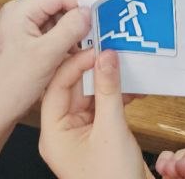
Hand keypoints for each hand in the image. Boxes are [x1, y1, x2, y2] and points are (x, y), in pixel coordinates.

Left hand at [0, 0, 93, 130]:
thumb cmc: (13, 85)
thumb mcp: (46, 56)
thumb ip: (70, 29)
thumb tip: (89, 12)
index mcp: (20, 10)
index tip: (105, 13)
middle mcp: (18, 12)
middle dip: (77, 9)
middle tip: (97, 25)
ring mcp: (19, 26)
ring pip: (54, 13)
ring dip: (71, 24)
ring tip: (87, 40)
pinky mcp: (22, 41)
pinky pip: (48, 29)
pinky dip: (63, 36)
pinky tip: (74, 50)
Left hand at [39, 48, 148, 178]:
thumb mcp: (110, 129)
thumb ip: (108, 90)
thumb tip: (106, 56)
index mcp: (52, 132)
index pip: (57, 86)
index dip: (76, 64)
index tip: (97, 48)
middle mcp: (62, 131)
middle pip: (73, 89)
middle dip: (93, 69)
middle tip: (110, 49)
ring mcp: (80, 134)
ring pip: (90, 96)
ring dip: (107, 81)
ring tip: (124, 64)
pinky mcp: (98, 136)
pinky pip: (103, 107)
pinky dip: (117, 96)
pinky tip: (132, 86)